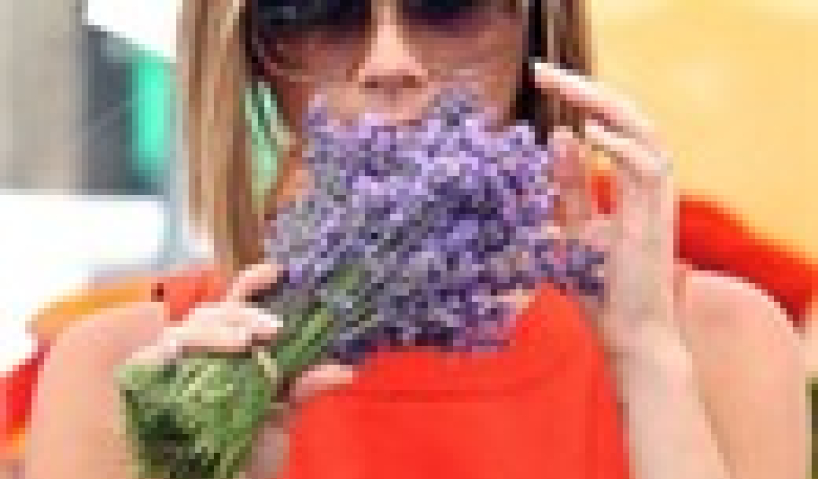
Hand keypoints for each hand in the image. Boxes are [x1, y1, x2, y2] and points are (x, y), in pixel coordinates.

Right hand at [125, 262, 355, 478]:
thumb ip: (305, 388)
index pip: (235, 306)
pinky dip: (190, 344)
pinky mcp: (149, 382)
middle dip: (243, 311)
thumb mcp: (281, 417)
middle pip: (213, 311)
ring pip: (190, 326)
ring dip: (221, 328)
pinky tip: (217, 350)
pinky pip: (164, 351)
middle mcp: (202, 355)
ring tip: (251, 341)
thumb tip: (345, 371)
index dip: (252, 283)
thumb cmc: (247, 454)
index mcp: (232, 354)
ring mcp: (175, 367)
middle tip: (273, 328)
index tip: (279, 270)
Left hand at [532, 62, 687, 361]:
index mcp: (631, 186)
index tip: (542, 80)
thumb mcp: (573, 229)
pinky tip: (589, 134)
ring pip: (647, 134)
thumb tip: (558, 137)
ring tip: (567, 88)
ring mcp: (655, 204)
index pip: (611, 126)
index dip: (581, 98)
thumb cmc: (602, 289)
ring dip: (606, 105)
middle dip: (589, 90)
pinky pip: (649, 170)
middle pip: (630, 119)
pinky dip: (622, 147)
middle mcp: (649, 187)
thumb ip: (570, 186)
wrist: (628, 339)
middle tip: (545, 72)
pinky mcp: (654, 223)